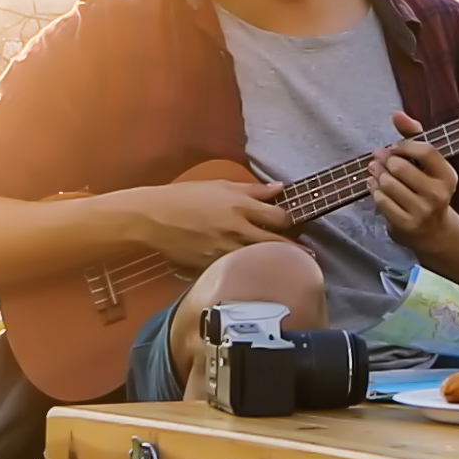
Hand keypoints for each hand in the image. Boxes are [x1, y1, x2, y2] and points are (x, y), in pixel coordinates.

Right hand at [117, 178, 297, 270]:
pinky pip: (234, 270)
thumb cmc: (185, 197)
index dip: (291, 222)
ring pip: (257, 261)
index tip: (296, 226)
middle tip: (306, 255)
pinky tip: (251, 274)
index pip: (279, 217)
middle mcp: (235, 229)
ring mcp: (223, 250)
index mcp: (239, 205)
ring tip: (283, 267)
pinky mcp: (210, 266)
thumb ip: (253, 189)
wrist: (152, 217)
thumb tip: (280, 188)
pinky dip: (244, 271)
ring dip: (271, 263)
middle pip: (274, 243)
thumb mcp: (220, 185)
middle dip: (293, 250)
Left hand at [371, 113, 458, 278]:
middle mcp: (438, 194)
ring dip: (377, 176)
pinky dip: (374, 191)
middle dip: (385, 161)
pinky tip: (375, 187)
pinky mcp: (406, 224)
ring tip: (376, 173)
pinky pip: (381, 201)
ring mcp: (422, 211)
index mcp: (448, 176)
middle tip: (379, 159)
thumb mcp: (428, 165)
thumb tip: (397, 114)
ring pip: (388, 184)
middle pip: (400, 167)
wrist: (435, 232)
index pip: (426, 150)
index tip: (395, 148)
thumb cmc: (428, 189)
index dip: (405, 145)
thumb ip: (414, 136)